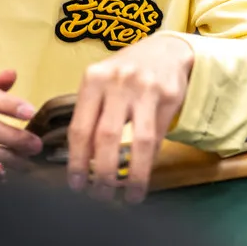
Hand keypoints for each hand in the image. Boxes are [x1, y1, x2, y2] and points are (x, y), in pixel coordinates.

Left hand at [67, 34, 192, 203]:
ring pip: (138, 141)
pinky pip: (158, 135)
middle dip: (103, 173)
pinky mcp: (169, 96)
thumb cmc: (126, 71)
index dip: (77, 162)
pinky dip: (150, 160)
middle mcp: (118, 82)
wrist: (166, 50)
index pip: (80, 128)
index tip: (76, 186)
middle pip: (107, 137)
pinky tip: (144, 174)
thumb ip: (90, 114)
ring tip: (128, 195)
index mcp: (93, 79)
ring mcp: (146, 88)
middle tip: (101, 195)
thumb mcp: (101, 83)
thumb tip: (80, 161)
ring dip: (133, 174)